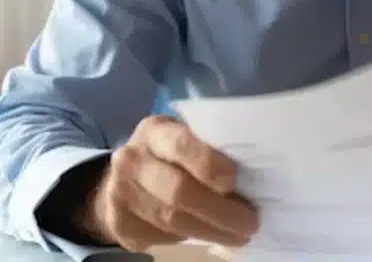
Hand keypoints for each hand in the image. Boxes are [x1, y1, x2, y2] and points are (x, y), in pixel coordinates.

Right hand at [81, 115, 259, 251]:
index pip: (181, 144)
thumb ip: (208, 148)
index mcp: (154, 131)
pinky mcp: (119, 222)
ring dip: (210, 231)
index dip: (208, 164)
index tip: (233, 181)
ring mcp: (120, 192)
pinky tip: (208, 235)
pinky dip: (188, 239)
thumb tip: (253, 176)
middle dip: (220, 211)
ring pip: (171, 220)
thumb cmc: (169, 155)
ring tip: (238, 235)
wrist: (121, 178)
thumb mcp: (184, 138)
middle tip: (250, 223)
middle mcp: (131, 159)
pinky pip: (160, 237)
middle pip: (178, 191)